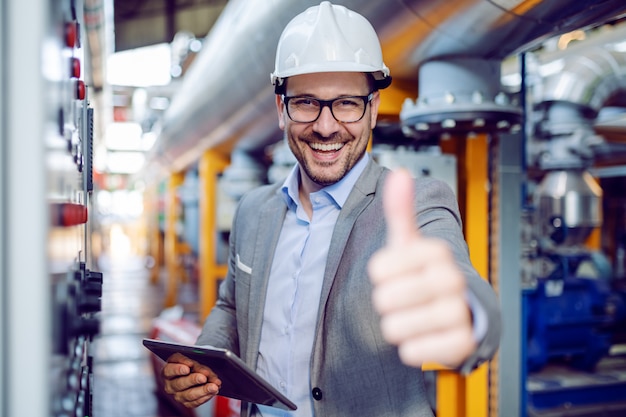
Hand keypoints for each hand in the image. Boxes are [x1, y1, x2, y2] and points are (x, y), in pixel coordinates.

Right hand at [161, 353, 221, 407]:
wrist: (192, 374)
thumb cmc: (189, 365)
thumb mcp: (190, 360)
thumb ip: (194, 364)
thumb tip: (202, 371)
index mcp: (167, 372)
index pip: (169, 370)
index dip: (178, 369)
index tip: (188, 367)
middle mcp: (170, 386)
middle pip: (179, 384)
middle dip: (193, 380)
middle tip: (203, 377)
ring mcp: (178, 396)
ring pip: (189, 395)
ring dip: (203, 390)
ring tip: (213, 386)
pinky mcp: (187, 403)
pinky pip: (196, 402)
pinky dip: (206, 396)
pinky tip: (213, 391)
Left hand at [368, 169, 475, 367]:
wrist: (458, 313)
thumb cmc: (424, 274)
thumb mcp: (409, 243)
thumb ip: (401, 210)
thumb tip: (399, 174)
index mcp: (437, 252)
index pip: (377, 270)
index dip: (380, 275)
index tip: (396, 273)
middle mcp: (453, 280)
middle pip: (384, 300)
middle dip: (386, 303)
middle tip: (405, 299)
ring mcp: (458, 313)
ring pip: (394, 328)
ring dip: (397, 326)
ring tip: (414, 317)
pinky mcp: (460, 345)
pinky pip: (411, 352)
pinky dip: (409, 348)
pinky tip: (424, 335)